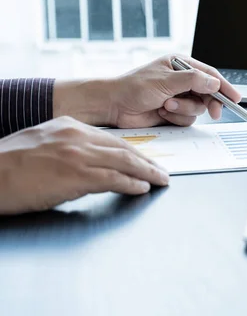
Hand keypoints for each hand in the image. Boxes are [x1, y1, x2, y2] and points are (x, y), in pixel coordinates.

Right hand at [0, 116, 169, 214]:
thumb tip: (90, 162)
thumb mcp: (42, 144)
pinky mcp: (76, 175)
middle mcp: (77, 137)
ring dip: (146, 173)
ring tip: (160, 180)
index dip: (132, 151)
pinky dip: (131, 184)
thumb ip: (68, 147)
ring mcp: (78, 155)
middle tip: (161, 171)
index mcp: (69, 127)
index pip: (111, 139)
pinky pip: (113, 178)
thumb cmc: (8, 165)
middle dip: (146, 161)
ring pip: (124, 161)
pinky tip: (141, 188)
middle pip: (123, 148)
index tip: (145, 159)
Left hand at [53, 55, 241, 127]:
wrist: (113, 106)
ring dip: (184, 110)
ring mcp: (178, 97)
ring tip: (167, 106)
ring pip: (198, 108)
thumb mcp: (165, 80)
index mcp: (181, 65)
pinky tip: (162, 112)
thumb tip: (214, 83)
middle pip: (208, 94)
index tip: (235, 97)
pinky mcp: (172, 112)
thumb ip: (193, 81)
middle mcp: (181, 81)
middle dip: (207, 102)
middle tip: (213, 111)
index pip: (210, 75)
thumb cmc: (133, 87)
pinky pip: (187, 119)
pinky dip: (176, 118)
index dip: (224, 87)